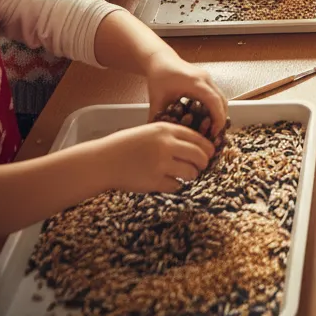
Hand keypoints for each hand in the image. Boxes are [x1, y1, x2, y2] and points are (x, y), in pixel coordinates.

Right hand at [96, 121, 214, 192]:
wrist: (104, 161)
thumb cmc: (127, 145)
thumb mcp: (150, 131)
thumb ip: (171, 135)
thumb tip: (196, 145)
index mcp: (166, 129)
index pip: (197, 138)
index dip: (207, 146)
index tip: (211, 152)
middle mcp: (166, 145)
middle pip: (199, 155)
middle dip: (204, 162)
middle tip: (202, 166)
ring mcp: (160, 164)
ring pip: (190, 172)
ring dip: (192, 175)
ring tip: (186, 175)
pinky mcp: (154, 181)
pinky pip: (176, 186)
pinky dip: (176, 186)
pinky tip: (170, 182)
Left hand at [144, 49, 227, 135]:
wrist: (161, 59)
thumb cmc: (159, 77)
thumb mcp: (156, 99)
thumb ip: (157, 118)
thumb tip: (156, 136)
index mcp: (195, 82)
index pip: (214, 101)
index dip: (217, 118)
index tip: (214, 133)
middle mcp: (205, 79)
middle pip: (222, 100)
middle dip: (221, 118)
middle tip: (214, 135)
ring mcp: (207, 78)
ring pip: (222, 97)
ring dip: (220, 112)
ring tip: (211, 129)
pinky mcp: (206, 79)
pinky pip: (217, 94)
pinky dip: (216, 107)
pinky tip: (207, 118)